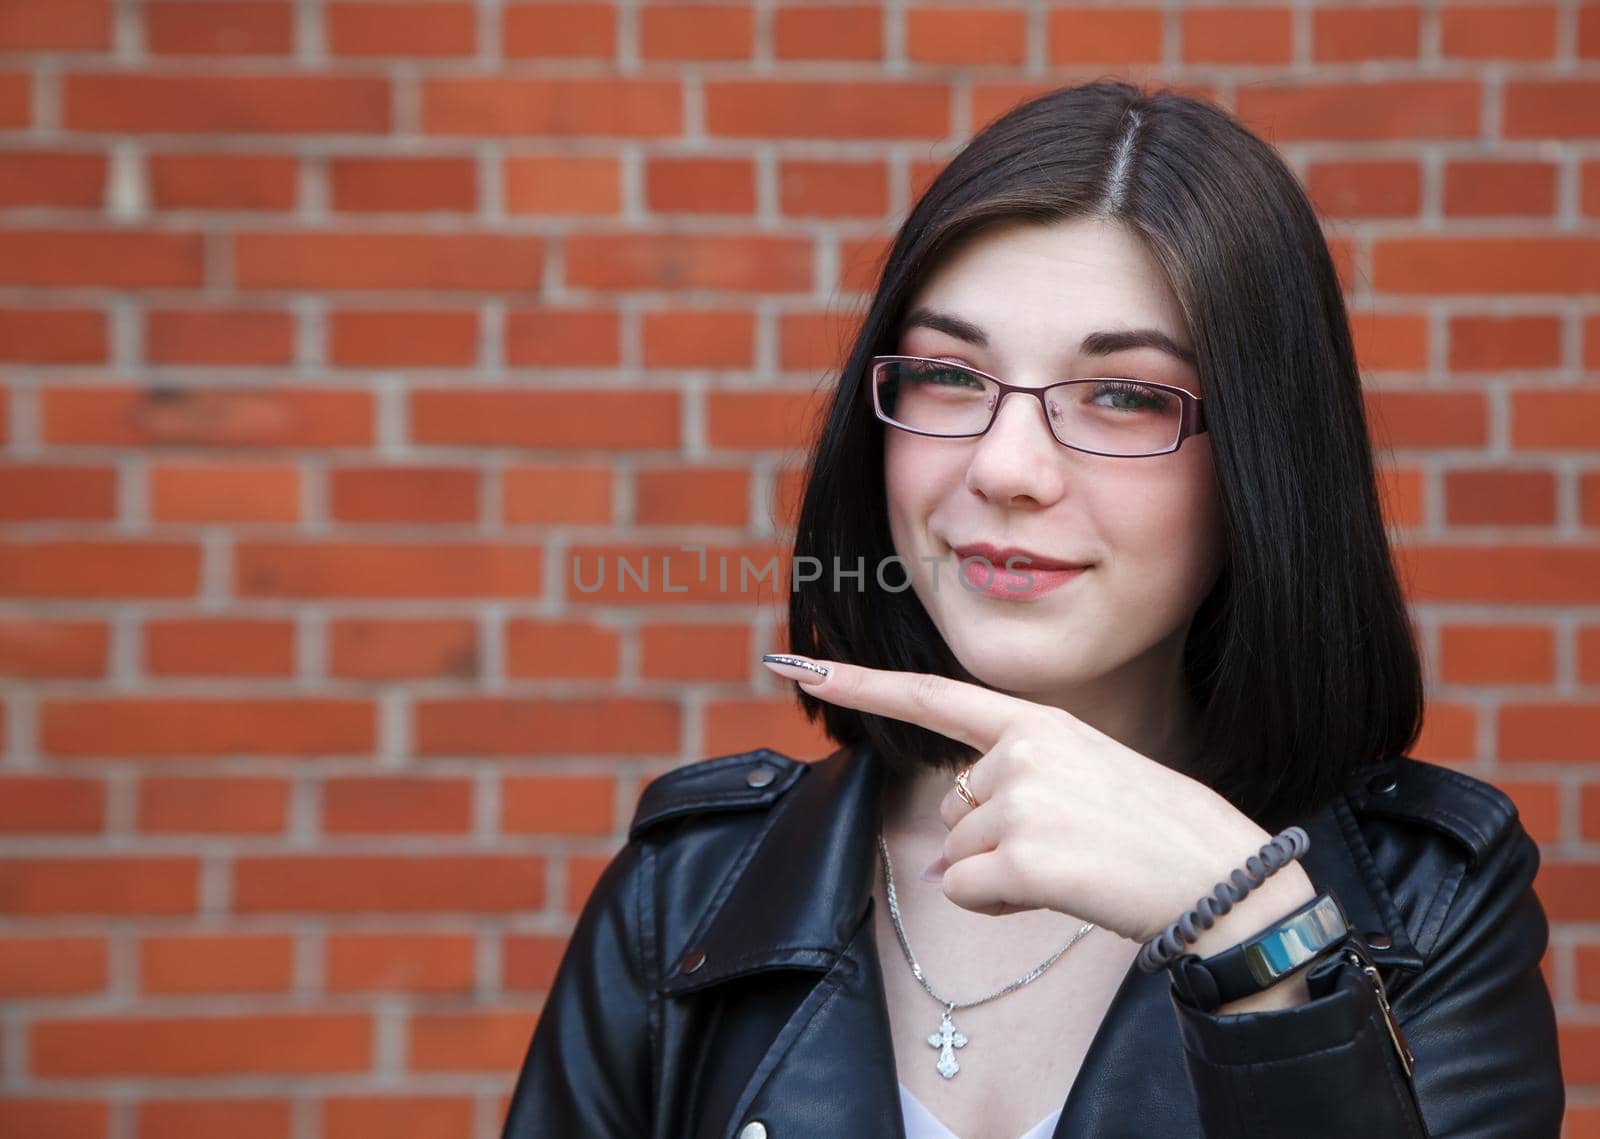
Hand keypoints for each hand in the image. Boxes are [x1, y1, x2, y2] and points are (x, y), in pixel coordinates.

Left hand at [761, 652, 1306, 946]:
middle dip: (992, 838)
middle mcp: (1020, 748)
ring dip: (1003, 874)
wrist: (1220, 875)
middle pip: (952, 808)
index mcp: (1037, 721)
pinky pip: (967, 893)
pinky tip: (1062, 889)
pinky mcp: (1020, 854)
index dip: (858, 682)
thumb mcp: (1086, 775)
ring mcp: (1018, 799)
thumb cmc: (1153, 831)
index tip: (792, 663)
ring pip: (958, 853)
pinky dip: (1001, 905)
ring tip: (1076, 864)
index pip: (932, 698)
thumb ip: (1014, 781)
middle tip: (1071, 844)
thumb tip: (952, 844)